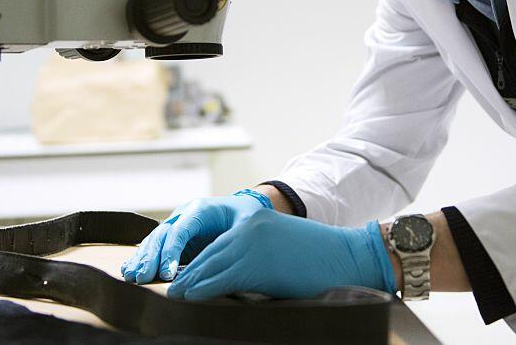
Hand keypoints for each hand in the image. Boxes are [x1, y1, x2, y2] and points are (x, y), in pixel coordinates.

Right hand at [120, 190, 270, 283]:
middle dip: (151, 258)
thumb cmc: (244, 216)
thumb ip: (238, 235)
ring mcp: (176, 225)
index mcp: (200, 209)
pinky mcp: (173, 238)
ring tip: (132, 277)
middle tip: (143, 278)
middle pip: (162, 235)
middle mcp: (183, 215)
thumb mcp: (247, 222)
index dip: (172, 251)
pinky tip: (129, 269)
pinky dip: (141, 258)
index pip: (181, 230)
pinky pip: (153, 247)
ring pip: (154, 241)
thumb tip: (231, 254)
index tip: (168, 273)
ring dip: (142, 259)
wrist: (240, 208)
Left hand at [167, 208, 396, 299]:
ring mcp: (252, 242)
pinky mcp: (257, 263)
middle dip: (185, 270)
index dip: (195, 258)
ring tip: (174, 294)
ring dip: (189, 281)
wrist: (347, 256)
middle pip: (208, 251)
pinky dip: (203, 289)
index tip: (179, 272)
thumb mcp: (280, 247)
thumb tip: (231, 277)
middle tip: (167, 285)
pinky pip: (222, 278)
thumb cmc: (317, 257)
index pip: (216, 240)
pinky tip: (190, 296)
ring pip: (210, 264)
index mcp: (254, 219)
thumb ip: (255, 254)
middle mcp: (249, 225)